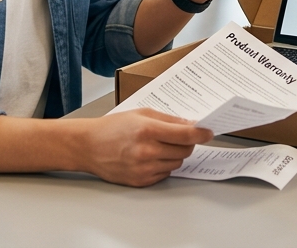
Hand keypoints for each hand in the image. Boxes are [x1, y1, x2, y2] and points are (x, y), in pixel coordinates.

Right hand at [76, 109, 211, 186]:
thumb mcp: (141, 114)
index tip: (209, 132)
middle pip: (185, 151)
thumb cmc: (112, 128)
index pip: (185, 134)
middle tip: (180, 136)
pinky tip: (151, 157)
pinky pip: (165, 174)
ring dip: (175, 155)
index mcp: (147, 130)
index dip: (201, 133)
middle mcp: (146, 151)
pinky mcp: (141, 181)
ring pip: (177, 164)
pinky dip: (164, 165)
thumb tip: (191, 124)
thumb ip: (168, 119)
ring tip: (159, 146)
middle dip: (188, 143)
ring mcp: (143, 169)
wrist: (87, 146)